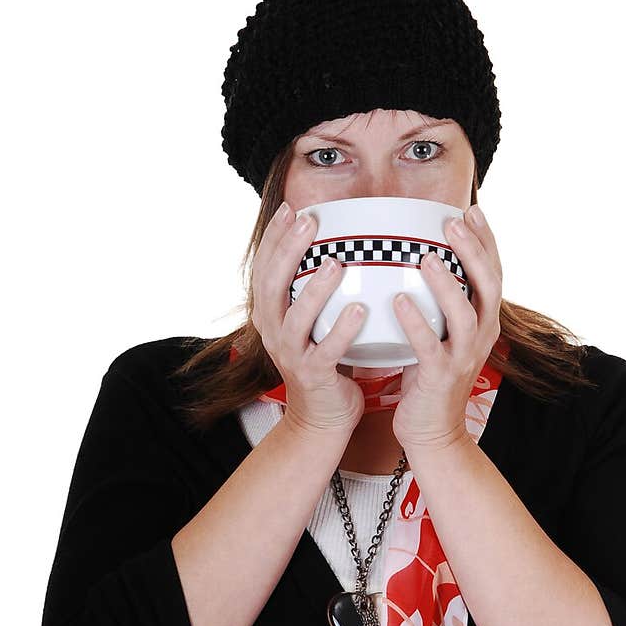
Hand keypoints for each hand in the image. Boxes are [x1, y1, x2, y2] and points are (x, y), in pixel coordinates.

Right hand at [250, 205, 365, 435]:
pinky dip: (342, 330)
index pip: (264, 269)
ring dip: (314, 289)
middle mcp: (274, 332)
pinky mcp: (314, 375)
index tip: (291, 208)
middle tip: (309, 221)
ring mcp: (291, 355)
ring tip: (334, 263)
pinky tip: (360, 310)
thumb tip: (342, 243)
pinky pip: (327, 350)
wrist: (323, 417)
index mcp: (271, 314)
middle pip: (272, 285)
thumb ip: (318, 289)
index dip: (274, 238)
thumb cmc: (325, 360)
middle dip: (289, 250)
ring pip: (296, 318)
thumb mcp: (313, 321)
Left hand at [390, 204, 502, 450]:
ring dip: (447, 283)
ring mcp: (464, 357)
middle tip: (453, 221)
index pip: (493, 273)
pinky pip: (430, 346)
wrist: (432, 432)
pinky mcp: (441, 377)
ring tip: (427, 257)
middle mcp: (482, 335)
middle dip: (474, 250)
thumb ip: (435, 302)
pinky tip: (398, 301)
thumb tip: (412, 258)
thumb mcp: (440, 332)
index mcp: (484, 321)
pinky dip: (415, 322)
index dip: (486, 240)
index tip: (472, 209)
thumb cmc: (428, 377)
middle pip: (489, 285)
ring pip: (465, 314)